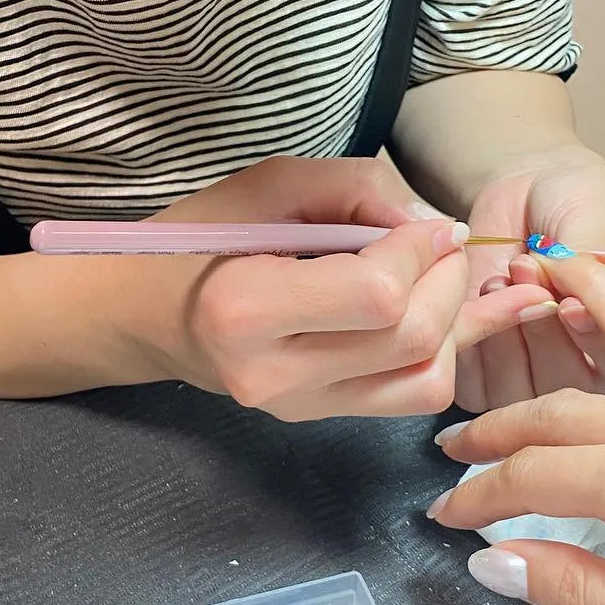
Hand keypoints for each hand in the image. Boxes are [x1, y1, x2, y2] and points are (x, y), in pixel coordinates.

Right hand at [147, 157, 549, 419]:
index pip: (378, 294)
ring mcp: (299, 407)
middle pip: (412, 337)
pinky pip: (412, 398)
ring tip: (437, 279)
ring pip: (427, 380)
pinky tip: (453, 315)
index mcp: (246, 308)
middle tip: (441, 243)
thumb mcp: (269, 186)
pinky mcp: (320, 419)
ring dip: (455, 324)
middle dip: (448, 280)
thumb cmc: (203, 236)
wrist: (149, 314)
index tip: (426, 222)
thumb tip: (430, 226)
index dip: (420, 250)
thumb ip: (354, 190)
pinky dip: (445, 353)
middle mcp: (274, 373)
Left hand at [457, 146, 604, 410]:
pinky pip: (470, 380)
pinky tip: (475, 296)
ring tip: (499, 279)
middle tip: (526, 267)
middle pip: (561, 382)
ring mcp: (532, 379)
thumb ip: (593, 255)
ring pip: (513, 387)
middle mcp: (585, 371)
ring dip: (500, 330)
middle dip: (538, 325)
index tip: (568, 299)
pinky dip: (468, 335)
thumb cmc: (575, 203)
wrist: (523, 191)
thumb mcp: (596, 216)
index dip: (587, 334)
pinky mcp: (484, 376)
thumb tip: (594, 282)